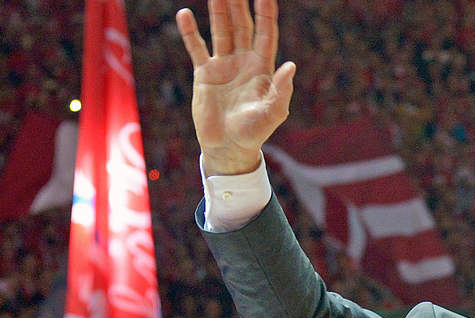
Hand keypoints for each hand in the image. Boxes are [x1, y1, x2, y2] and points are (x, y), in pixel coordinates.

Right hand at [176, 0, 295, 174]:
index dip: (265, 12)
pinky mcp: (205, 74)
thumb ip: (280, 91)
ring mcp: (224, 65)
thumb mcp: (272, 114)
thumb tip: (290, 67)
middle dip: (239, 4)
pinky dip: (190, 32)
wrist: (228, 147)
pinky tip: (184, 13)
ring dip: (218, 10)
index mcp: (262, 67)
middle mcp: (244, 61)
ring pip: (221, 30)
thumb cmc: (254, 132)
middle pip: (242, 24)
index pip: (266, 32)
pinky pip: (197, 48)